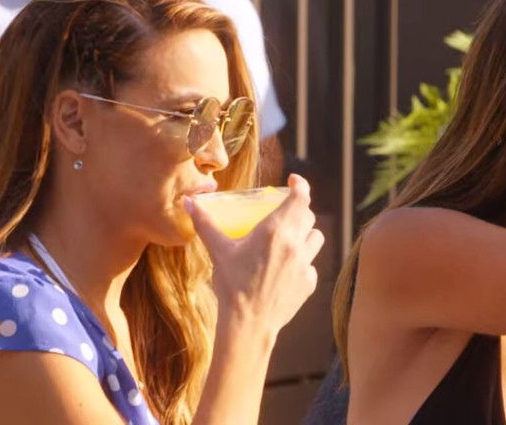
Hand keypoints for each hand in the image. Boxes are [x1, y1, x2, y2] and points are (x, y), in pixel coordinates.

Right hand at [187, 175, 323, 334]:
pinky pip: (311, 264)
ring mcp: (305, 264)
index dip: (301, 185)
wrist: (248, 324)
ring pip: (316, 238)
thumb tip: (189, 202)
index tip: (294, 181)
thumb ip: (204, 223)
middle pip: (308, 216)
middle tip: (283, 214)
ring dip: (305, 235)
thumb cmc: (232, 285)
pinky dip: (302, 262)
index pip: (301, 197)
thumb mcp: (218, 251)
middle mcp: (295, 244)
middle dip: (298, 211)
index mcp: (276, 230)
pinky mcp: (309, 283)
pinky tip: (284, 270)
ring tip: (288, 241)